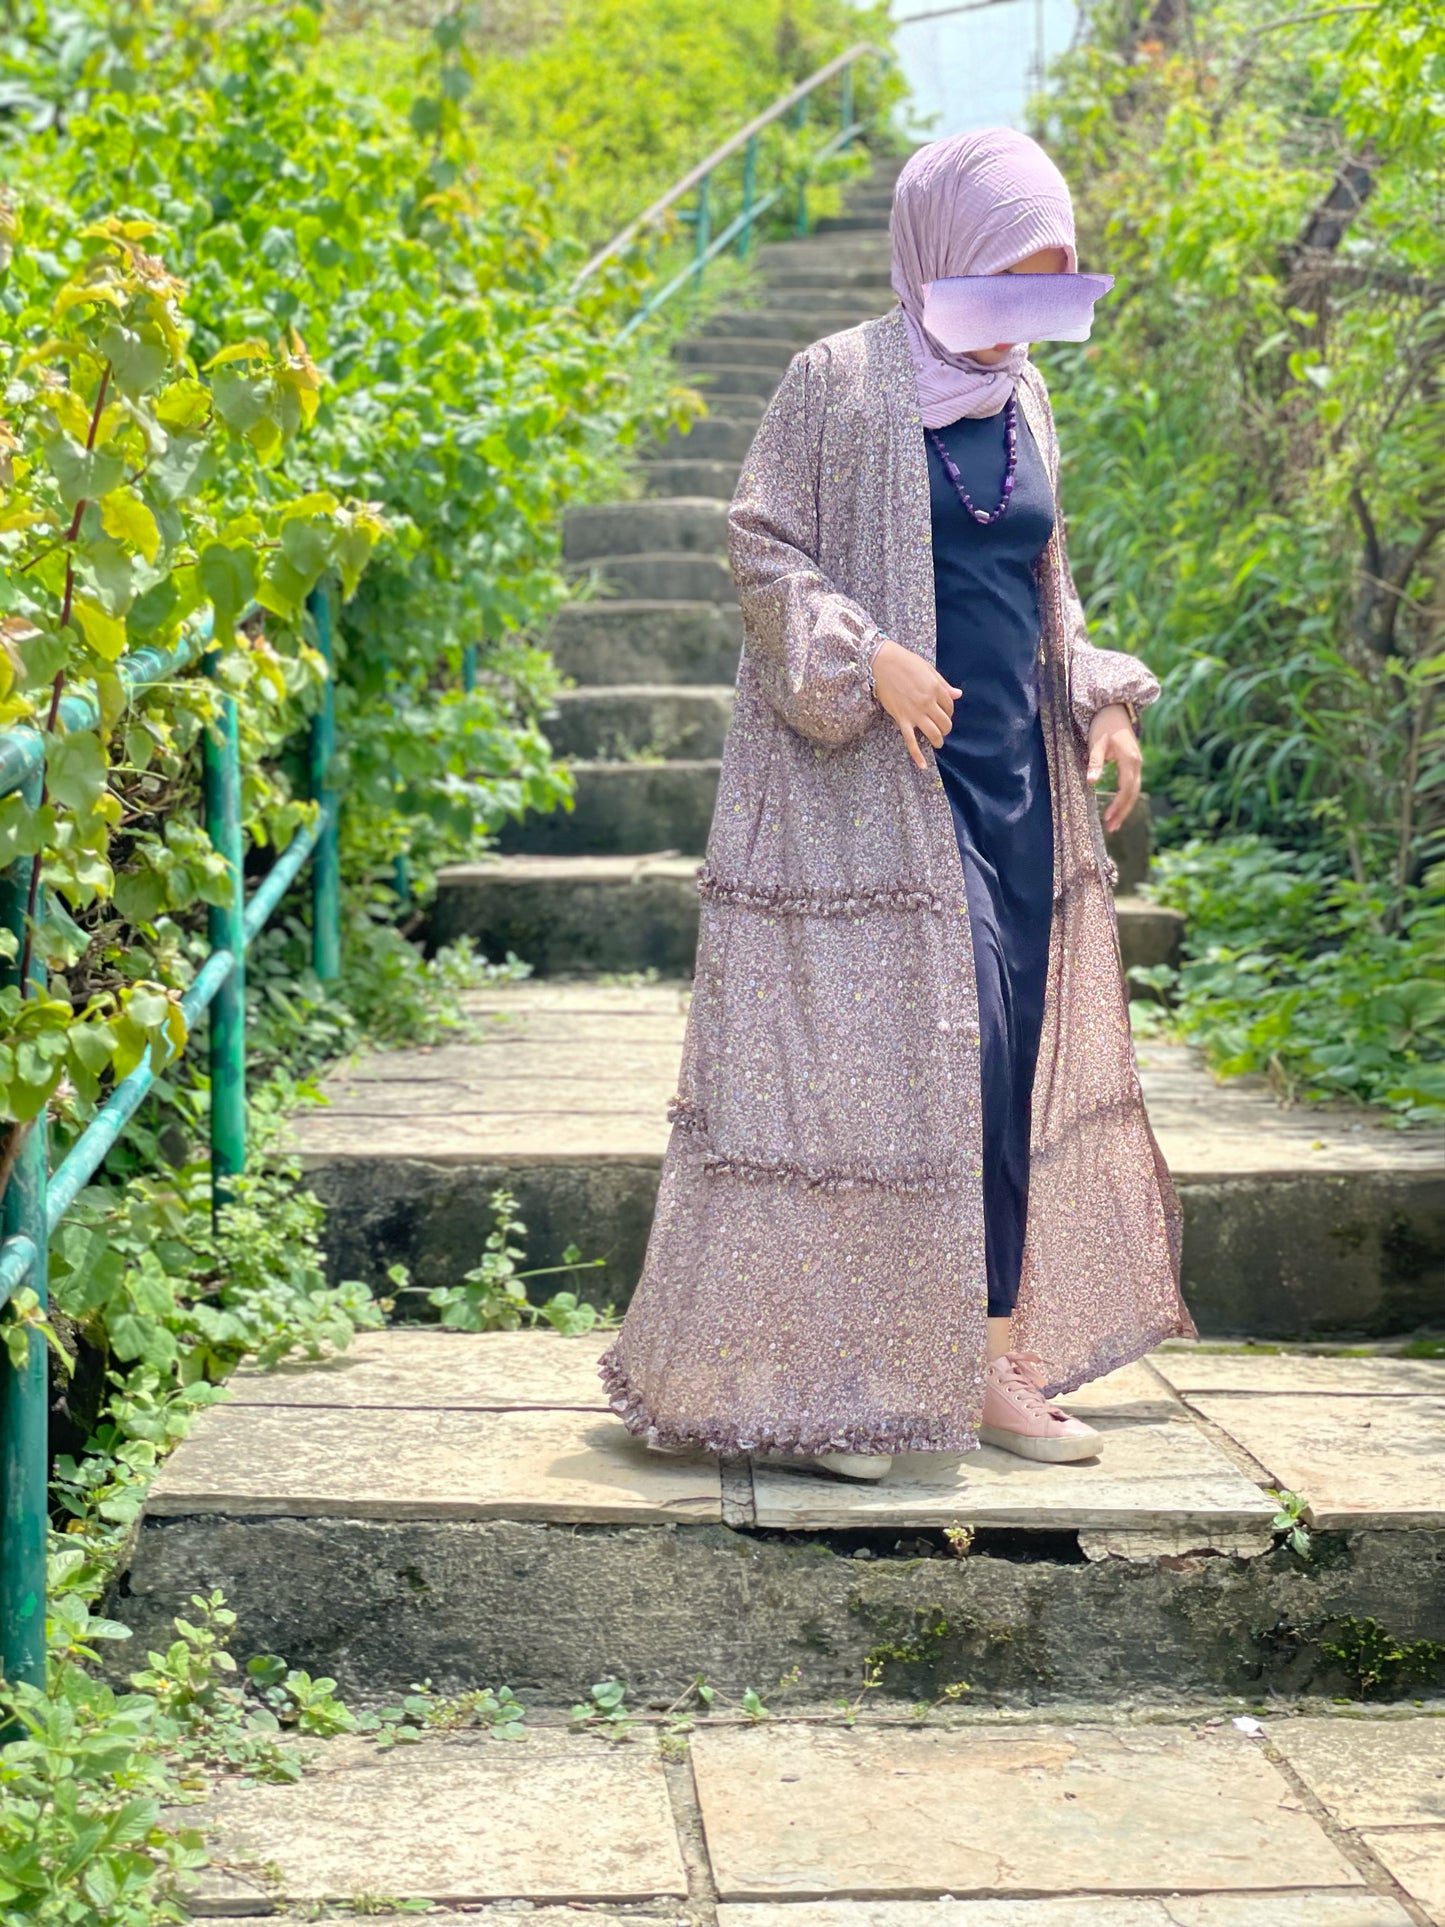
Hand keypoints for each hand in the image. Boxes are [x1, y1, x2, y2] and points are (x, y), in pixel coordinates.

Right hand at [871, 638, 960, 769]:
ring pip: (933, 734)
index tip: (943, 712)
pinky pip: (911, 741)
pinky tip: (922, 765)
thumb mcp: (928, 670)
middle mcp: (928, 703)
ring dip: (938, 740)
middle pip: (944, 723)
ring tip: (937, 742)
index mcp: (936, 689)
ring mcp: (915, 713)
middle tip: (941, 728)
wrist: (882, 663)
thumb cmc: (905, 662)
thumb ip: (944, 685)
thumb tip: (958, 694)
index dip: (948, 712)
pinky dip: (917, 755)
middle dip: (945, 728)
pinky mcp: (902, 719)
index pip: (950, 707)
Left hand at [1086, 703, 1141, 833]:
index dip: (1118, 805)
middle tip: (1111, 828)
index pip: (1126, 788)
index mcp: (1129, 760)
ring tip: (1114, 823)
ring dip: (1125, 808)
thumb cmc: (1104, 725)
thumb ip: (1095, 762)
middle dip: (1123, 812)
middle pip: (1133, 793)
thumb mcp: (1096, 743)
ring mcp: (1137, 763)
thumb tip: (1091, 782)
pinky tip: (1118, 808)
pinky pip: (1132, 785)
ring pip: (1135, 790)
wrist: (1115, 709)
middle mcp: (1137, 764)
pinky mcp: (1133, 763)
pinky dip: (1126, 798)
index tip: (1108, 818)